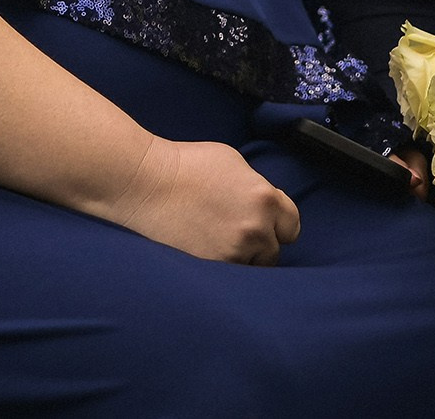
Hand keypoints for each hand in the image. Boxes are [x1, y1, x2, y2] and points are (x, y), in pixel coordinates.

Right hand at [105, 136, 299, 264]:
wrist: (143, 181)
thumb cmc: (183, 164)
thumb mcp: (231, 161)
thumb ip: (256, 185)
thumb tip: (266, 204)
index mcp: (264, 198)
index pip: (291, 224)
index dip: (276, 222)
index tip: (262, 222)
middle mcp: (256, 228)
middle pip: (274, 249)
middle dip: (259, 241)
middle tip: (232, 229)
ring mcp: (235, 249)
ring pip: (253, 265)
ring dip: (242, 256)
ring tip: (217, 239)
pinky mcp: (214, 265)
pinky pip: (231, 273)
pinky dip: (222, 263)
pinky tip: (205, 246)